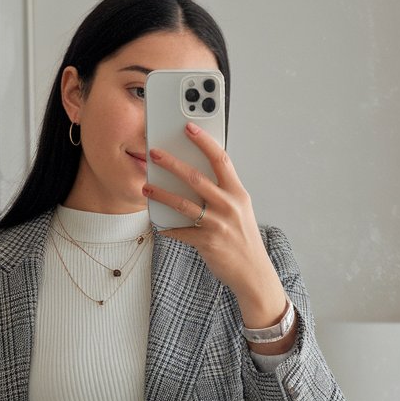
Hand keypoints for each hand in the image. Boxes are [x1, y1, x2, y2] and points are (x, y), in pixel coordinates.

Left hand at [143, 124, 291, 337]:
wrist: (253, 272)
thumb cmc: (243, 239)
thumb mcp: (240, 210)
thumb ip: (223, 193)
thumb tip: (197, 178)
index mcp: (238, 193)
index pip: (221, 160)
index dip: (204, 142)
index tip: (189, 128)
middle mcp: (229, 205)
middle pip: (196, 177)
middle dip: (172, 163)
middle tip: (155, 154)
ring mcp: (217, 224)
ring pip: (183, 203)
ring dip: (161, 194)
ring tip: (146, 188)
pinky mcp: (206, 242)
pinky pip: (180, 232)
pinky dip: (168, 228)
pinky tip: (160, 225)